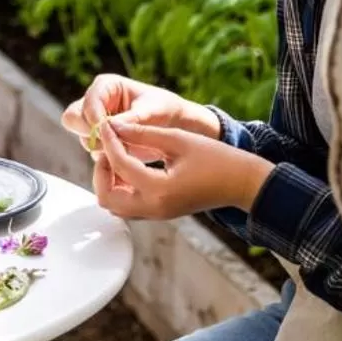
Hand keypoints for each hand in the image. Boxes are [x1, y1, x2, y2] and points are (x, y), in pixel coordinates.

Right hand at [62, 75, 221, 147]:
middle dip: (90, 132)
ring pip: (81, 137)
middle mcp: (95, 102)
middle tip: (111, 143)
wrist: (174, 126)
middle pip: (73, 118)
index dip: (95, 119)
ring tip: (127, 148)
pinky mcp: (99, 139)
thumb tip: (111, 126)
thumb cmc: (165, 110)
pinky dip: (106, 156)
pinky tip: (126, 155)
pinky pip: (93, 150)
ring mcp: (94, 121)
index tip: (109, 133)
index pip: (88, 102)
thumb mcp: (153, 111)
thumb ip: (132, 118)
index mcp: (106, 85)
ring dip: (101, 146)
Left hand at [89, 117, 273, 220]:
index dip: (109, 142)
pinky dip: (120, 188)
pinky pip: (127, 206)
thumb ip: (143, 133)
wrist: (240, 182)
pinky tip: (128, 166)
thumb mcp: (178, 139)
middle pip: (107, 198)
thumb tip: (114, 126)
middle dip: (101, 171)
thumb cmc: (216, 158)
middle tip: (109, 147)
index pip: (121, 166)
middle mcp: (154, 208)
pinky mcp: (159, 213)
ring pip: (114, 205)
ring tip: (118, 155)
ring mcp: (156, 214)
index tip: (105, 126)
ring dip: (109, 181)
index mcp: (160, 189)